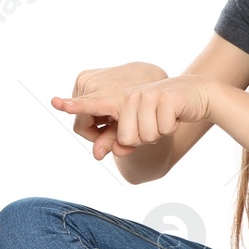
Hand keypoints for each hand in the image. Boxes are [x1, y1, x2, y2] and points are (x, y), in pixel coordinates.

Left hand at [52, 75, 214, 160]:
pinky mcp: (165, 97)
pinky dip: (171, 128)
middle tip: (151, 124)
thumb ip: (115, 141)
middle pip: (124, 138)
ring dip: (156, 134)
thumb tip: (99, 154)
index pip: (91, 105)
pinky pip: (163, 129)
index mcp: (116, 100)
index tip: (55, 102)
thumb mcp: (136, 129)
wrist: (193, 94)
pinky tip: (174, 115)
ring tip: (161, 118)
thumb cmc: (158, 114)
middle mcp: (127, 95)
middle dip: (140, 140)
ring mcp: (145, 94)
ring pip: (143, 136)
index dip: (74, 105)